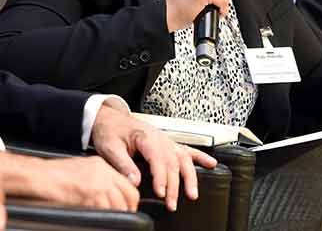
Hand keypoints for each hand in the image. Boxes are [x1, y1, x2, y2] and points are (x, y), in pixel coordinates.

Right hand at [2, 154, 139, 210]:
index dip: (130, 200)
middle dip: (128, 209)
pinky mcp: (89, 195)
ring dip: (116, 214)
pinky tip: (96, 217)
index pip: (128, 185)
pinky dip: (102, 217)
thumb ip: (99, 179)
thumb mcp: (82, 170)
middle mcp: (103, 173)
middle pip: (128, 196)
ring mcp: (97, 184)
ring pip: (118, 205)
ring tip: (108, 218)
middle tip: (124, 217)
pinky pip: (104, 210)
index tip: (128, 208)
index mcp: (101, 165)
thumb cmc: (54, 175)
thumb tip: (110, 195)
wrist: (39, 176)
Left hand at [90, 104, 216, 210]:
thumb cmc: (110, 131)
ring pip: (183, 158)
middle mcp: (159, 138)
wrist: (110, 118)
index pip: (157, 159)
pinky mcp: (168, 142)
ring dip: (189, 176)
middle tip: (171, 203)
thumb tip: (134, 181)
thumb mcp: (110, 148)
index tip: (160, 193)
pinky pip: (187, 149)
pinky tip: (211, 164)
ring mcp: (166, 140)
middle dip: (174, 185)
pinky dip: (200, 157)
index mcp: (145, 137)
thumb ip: (123, 165)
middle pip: (172, 162)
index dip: (160, 177)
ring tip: (192, 193)